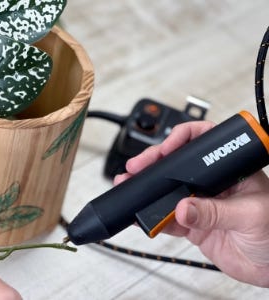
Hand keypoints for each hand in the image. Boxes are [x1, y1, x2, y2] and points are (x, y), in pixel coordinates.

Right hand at [115, 121, 268, 286]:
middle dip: (154, 162)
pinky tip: (144, 215)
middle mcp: (211, 184)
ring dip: (147, 190)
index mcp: (229, 171)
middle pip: (177, 165)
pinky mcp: (192, 225)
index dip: (180, 139)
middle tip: (137, 166)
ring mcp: (200, 204)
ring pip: (167, 191)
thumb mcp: (249, 216)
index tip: (165, 149)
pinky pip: (167, 218)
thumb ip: (214, 212)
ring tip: (131, 185)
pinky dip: (153, 218)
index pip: (202, 143)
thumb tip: (182, 208)